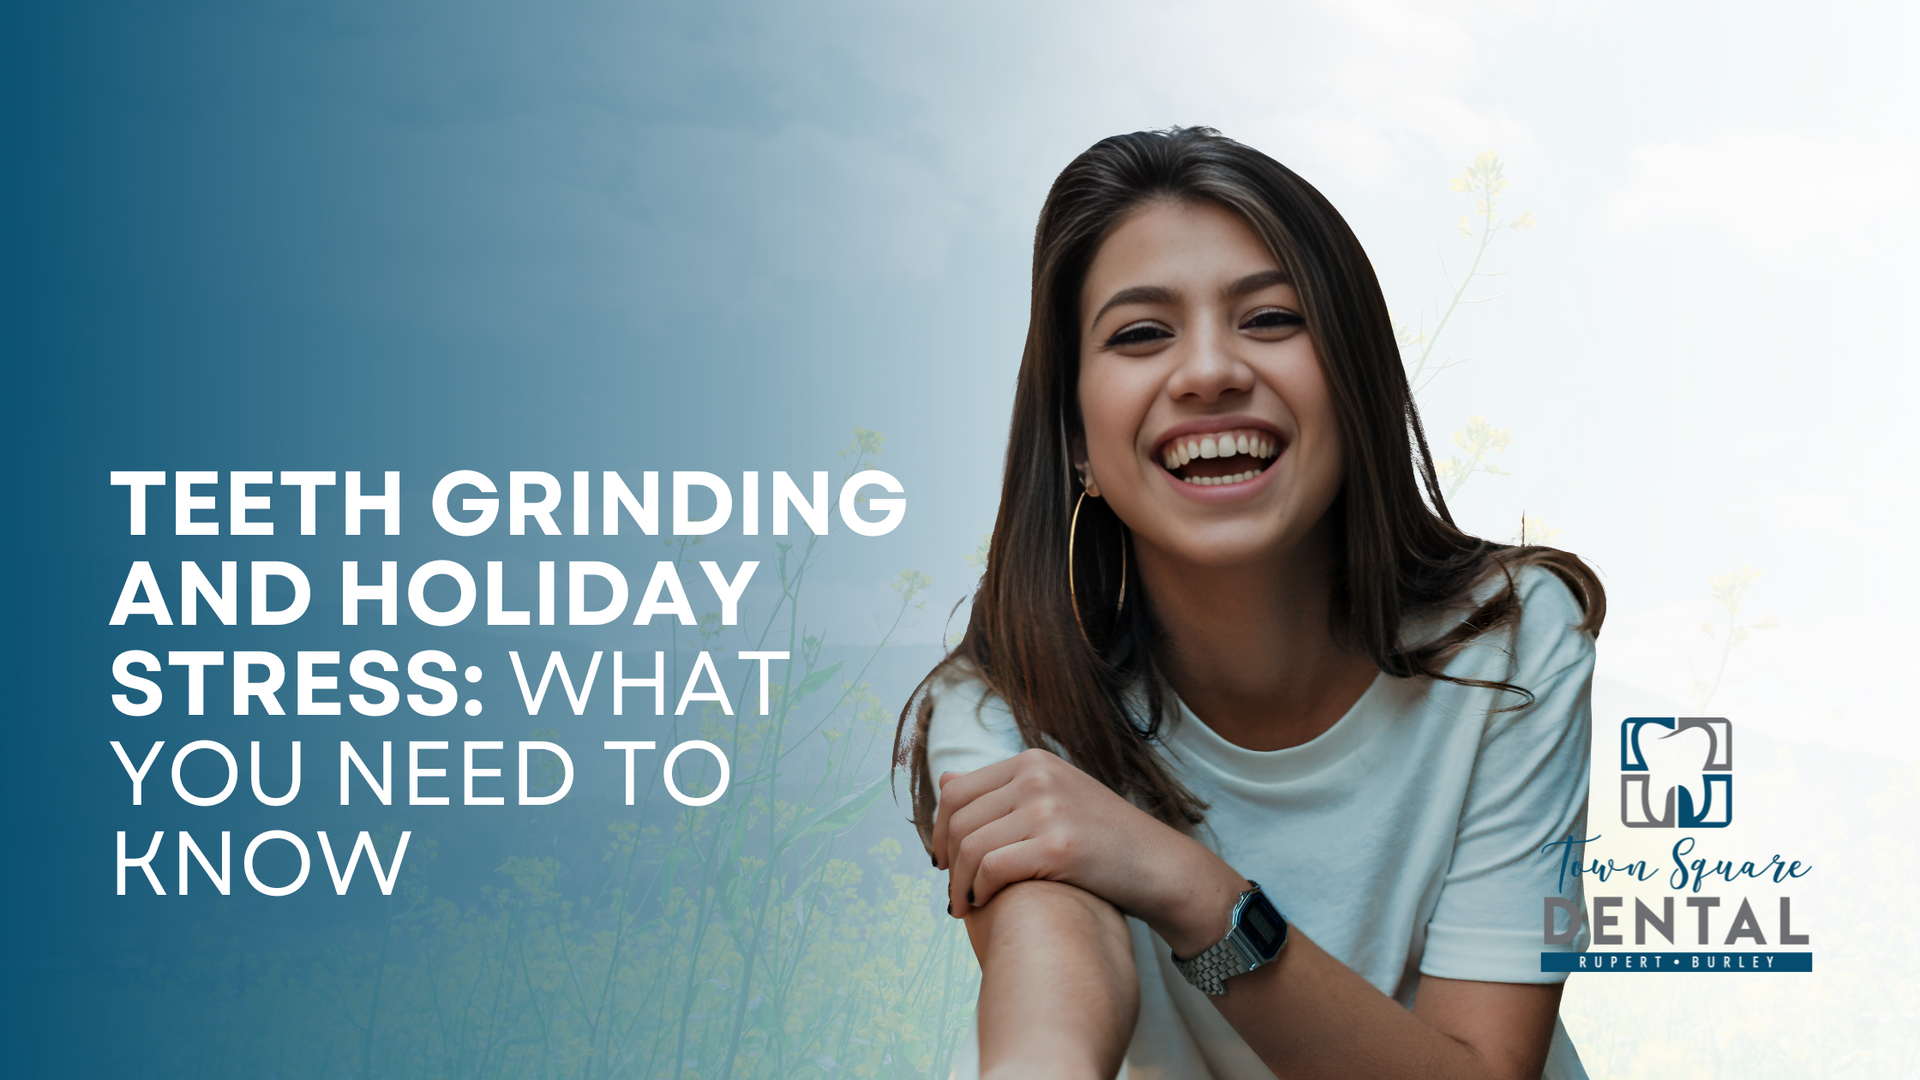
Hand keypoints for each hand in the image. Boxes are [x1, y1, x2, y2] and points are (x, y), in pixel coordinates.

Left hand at [932, 748, 1245, 955]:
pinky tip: (983, 904)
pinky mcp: (1058, 845)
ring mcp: (1048, 808)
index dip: (938, 830)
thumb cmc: (1103, 839)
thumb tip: (944, 780)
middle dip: (947, 861)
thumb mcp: (1053, 797)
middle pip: (959, 820)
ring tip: (963, 906)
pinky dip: (978, 890)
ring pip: (970, 847)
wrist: (1158, 865)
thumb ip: (1001, 790)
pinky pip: (992, 868)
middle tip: (952, 892)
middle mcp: (1036, 777)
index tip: (941, 859)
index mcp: (1032, 761)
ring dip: (958, 883)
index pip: (957, 791)